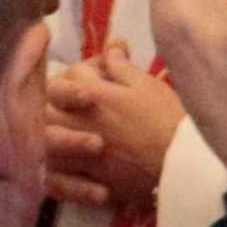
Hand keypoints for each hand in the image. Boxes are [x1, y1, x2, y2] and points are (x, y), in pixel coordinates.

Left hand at [42, 55, 185, 214]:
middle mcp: (79, 121)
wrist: (179, 164)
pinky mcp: (86, 178)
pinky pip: (59, 176)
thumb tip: (111, 48)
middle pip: (47, 106)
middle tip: (77, 104)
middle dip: (58, 101)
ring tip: (70, 133)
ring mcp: (79, 152)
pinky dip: (59, 170)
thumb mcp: (147, 85)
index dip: (86, 70)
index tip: (102, 74)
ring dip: (53, 134)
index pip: (73, 73)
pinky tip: (70, 165)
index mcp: (94, 94)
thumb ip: (122, 67)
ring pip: (48, 141)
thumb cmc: (166, 120)